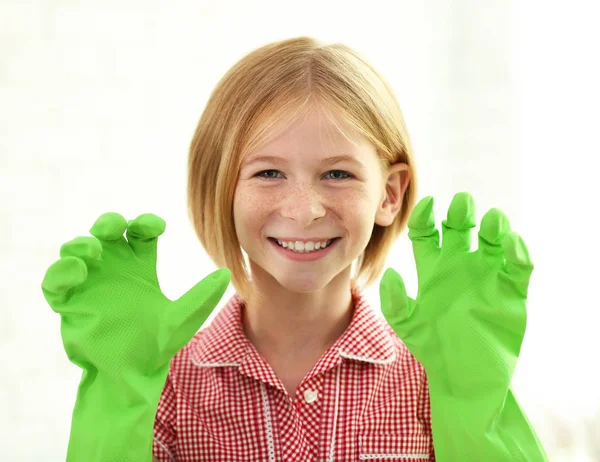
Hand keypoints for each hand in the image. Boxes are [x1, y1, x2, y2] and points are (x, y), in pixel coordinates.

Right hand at [42, 212, 229, 383]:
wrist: (130, 377)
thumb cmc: (156, 347)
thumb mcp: (182, 320)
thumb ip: (201, 297)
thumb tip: (226, 273)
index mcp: (139, 268)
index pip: (139, 234)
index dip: (145, 223)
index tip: (156, 226)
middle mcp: (113, 270)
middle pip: (106, 233)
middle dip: (108, 223)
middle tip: (116, 227)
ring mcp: (89, 285)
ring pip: (76, 250)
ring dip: (82, 245)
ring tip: (94, 251)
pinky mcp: (69, 304)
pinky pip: (55, 282)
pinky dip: (61, 272)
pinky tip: (77, 271)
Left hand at [380, 192, 532, 398]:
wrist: (466, 378)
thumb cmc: (435, 349)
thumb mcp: (409, 326)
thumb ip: (396, 301)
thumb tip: (392, 273)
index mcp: (433, 269)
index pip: (427, 233)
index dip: (426, 215)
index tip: (428, 203)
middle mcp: (460, 267)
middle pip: (460, 229)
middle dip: (461, 212)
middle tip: (462, 203)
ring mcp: (487, 276)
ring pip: (493, 240)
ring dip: (494, 225)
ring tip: (490, 220)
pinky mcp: (512, 291)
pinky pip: (518, 265)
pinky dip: (518, 252)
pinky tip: (511, 245)